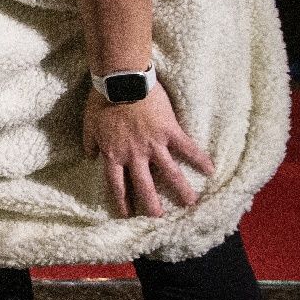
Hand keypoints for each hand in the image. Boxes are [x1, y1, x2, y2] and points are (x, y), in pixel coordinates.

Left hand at [84, 81, 215, 217]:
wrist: (120, 82)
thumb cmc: (101, 100)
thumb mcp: (89, 124)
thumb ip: (90, 143)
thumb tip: (90, 156)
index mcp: (114, 154)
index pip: (117, 184)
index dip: (122, 200)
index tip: (127, 214)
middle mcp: (135, 155)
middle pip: (144, 185)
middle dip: (151, 204)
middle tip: (159, 218)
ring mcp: (154, 144)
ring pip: (170, 172)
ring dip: (181, 189)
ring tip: (191, 203)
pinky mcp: (170, 131)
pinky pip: (187, 148)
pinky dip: (199, 159)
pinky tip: (210, 170)